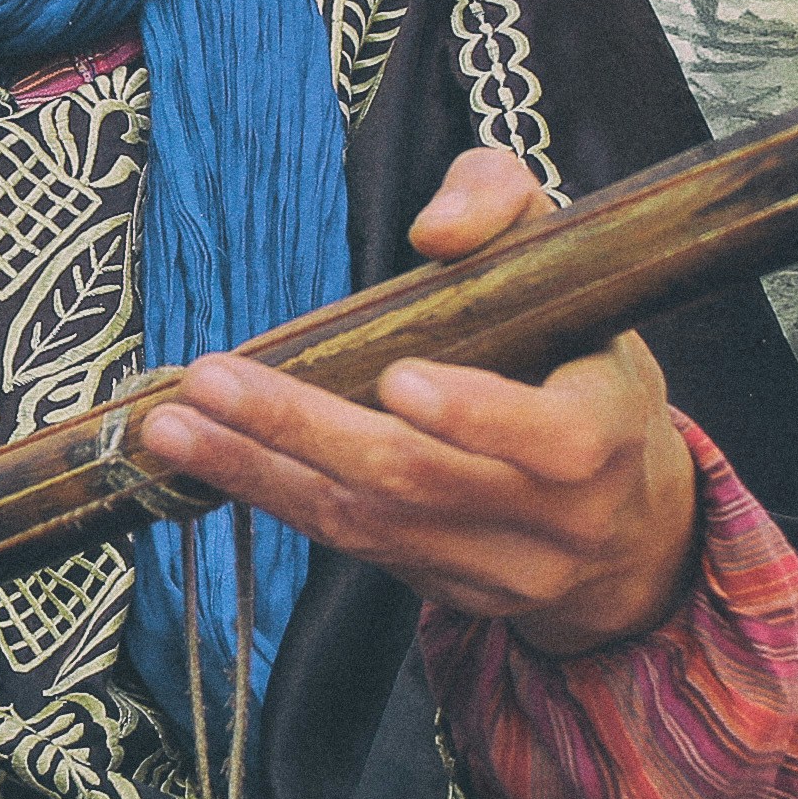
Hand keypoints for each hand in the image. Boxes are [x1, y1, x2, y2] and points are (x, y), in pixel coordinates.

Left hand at [135, 146, 700, 659]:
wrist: (625, 517)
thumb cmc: (579, 358)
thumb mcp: (568, 263)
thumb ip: (506, 205)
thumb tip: (437, 230)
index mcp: (610, 430)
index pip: (556, 440)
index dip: (477, 414)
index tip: (397, 377)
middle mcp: (563, 517)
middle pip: (424, 482)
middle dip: (307, 430)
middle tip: (212, 381)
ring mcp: (505, 570)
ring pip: (372, 528)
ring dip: (262, 474)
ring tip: (172, 427)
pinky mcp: (450, 594)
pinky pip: (353, 550)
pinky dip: (275, 501)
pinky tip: (207, 462)